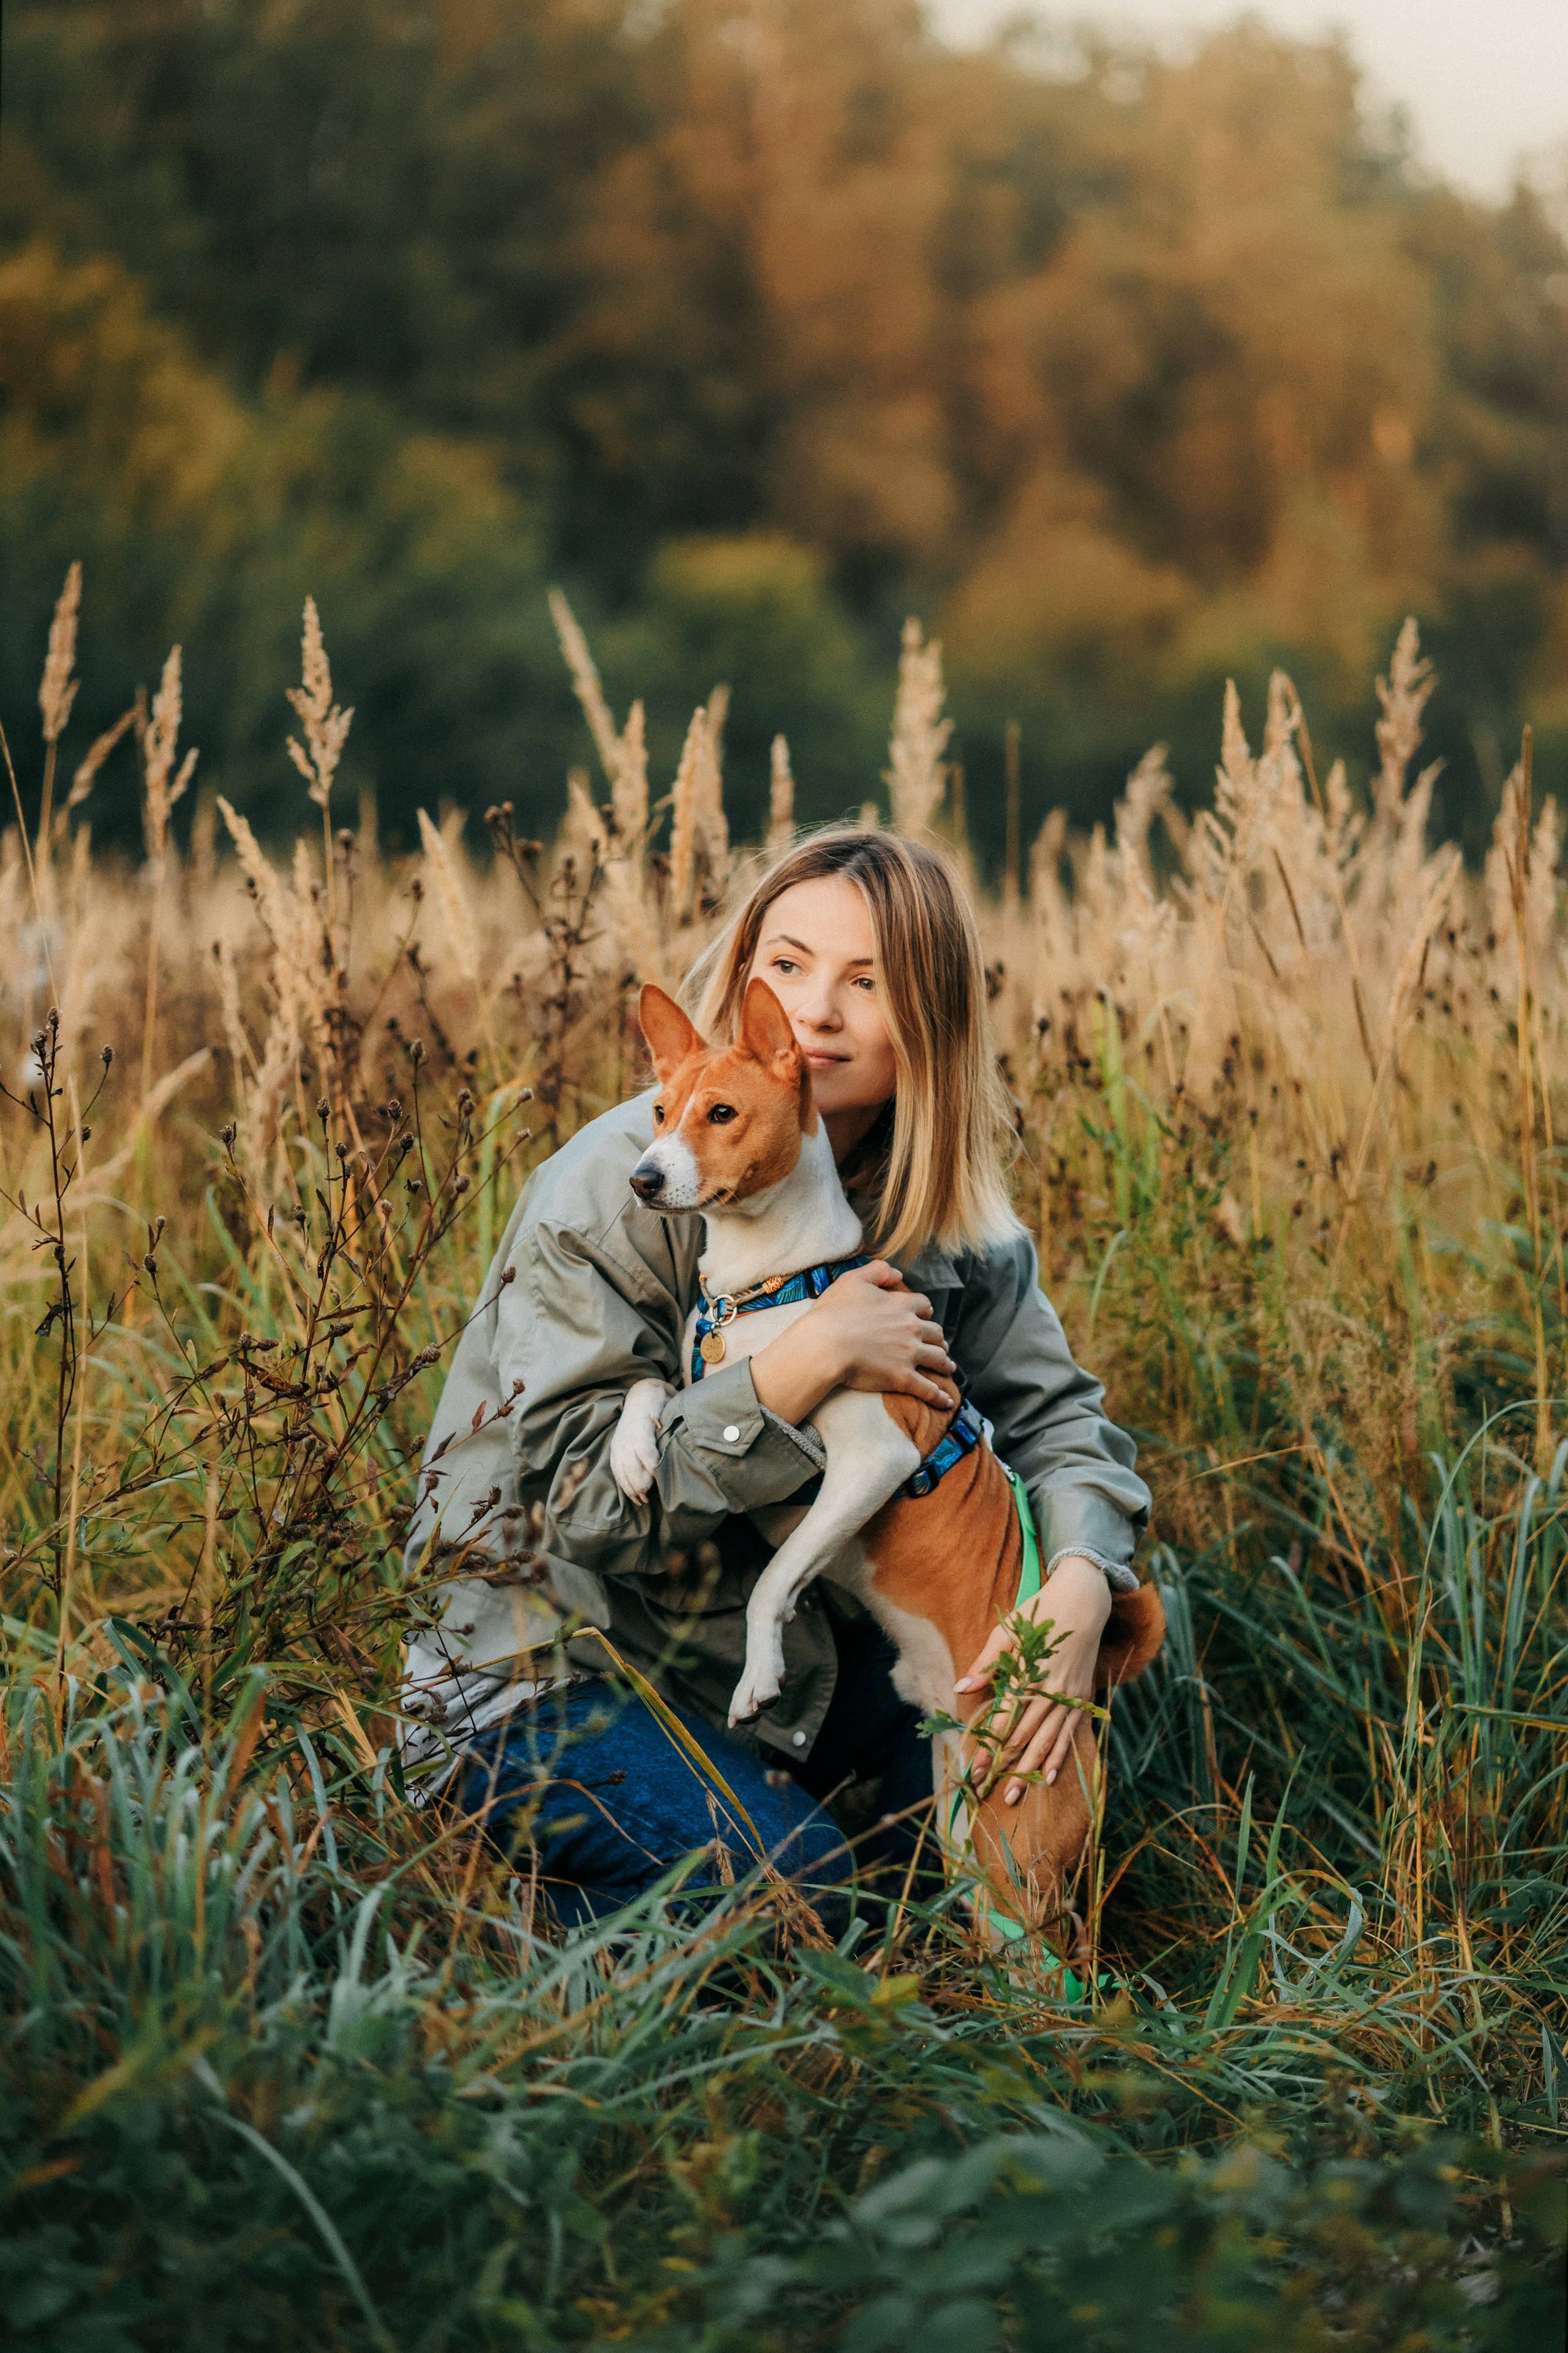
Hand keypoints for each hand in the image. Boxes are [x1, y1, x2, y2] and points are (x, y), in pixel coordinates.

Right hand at [749, 1260, 955, 1425]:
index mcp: (901, 1305)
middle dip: (939, 1339)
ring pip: (938, 1359)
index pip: (923, 1305)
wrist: (825, 1344)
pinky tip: (947, 1402)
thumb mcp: (853, 1279)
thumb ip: (877, 1271)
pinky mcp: (903, 1378)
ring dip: (946, 1363)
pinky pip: (929, 1389)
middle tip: (939, 1345)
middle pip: (936, 1333)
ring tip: (949, 1368)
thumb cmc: (834, 1312)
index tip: (925, 1316)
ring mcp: (910, 1354)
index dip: (925, 1311)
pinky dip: (941, 1396)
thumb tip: (898, 1273)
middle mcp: (911, 1328)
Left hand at [954, 1555, 1110, 1804]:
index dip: (988, 1748)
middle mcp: (1052, 1689)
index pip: (1004, 1720)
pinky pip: (1070, 1733)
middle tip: (987, 1791)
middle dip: (1005, 1766)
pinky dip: (1059, 1756)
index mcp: (1029, 1672)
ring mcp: (1070, 1695)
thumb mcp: (1009, 1630)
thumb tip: (961, 1688)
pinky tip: (1049, 1778)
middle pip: (1025, 1737)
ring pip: (1047, 1741)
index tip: (973, 1770)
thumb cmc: (1040, 1612)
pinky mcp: (1082, 1697)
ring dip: (1029, 1770)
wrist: (1085, 1599)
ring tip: (1013, 1795)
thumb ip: (987, 1663)